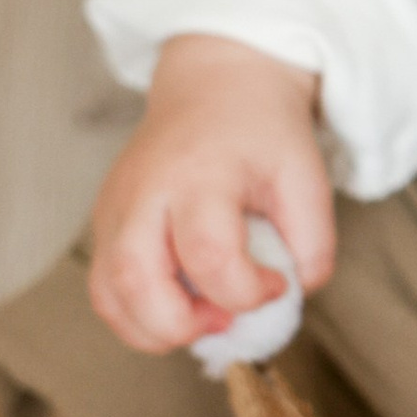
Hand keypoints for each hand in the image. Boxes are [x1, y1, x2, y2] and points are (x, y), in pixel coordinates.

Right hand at [87, 34, 334, 355]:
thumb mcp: (306, 176)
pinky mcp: (104, 224)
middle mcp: (144, 192)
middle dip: (181, 324)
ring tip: (203, 317)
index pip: (207, 253)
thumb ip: (312, 243)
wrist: (213, 87)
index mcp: (200, 173)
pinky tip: (180, 307)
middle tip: (226, 318)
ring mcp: (114, 208)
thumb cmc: (260, 133)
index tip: (276, 283)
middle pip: (133, 278)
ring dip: (154, 330)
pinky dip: (137, 317)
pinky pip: (104, 290)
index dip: (246, 290)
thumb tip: (291, 295)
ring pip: (107, 294)